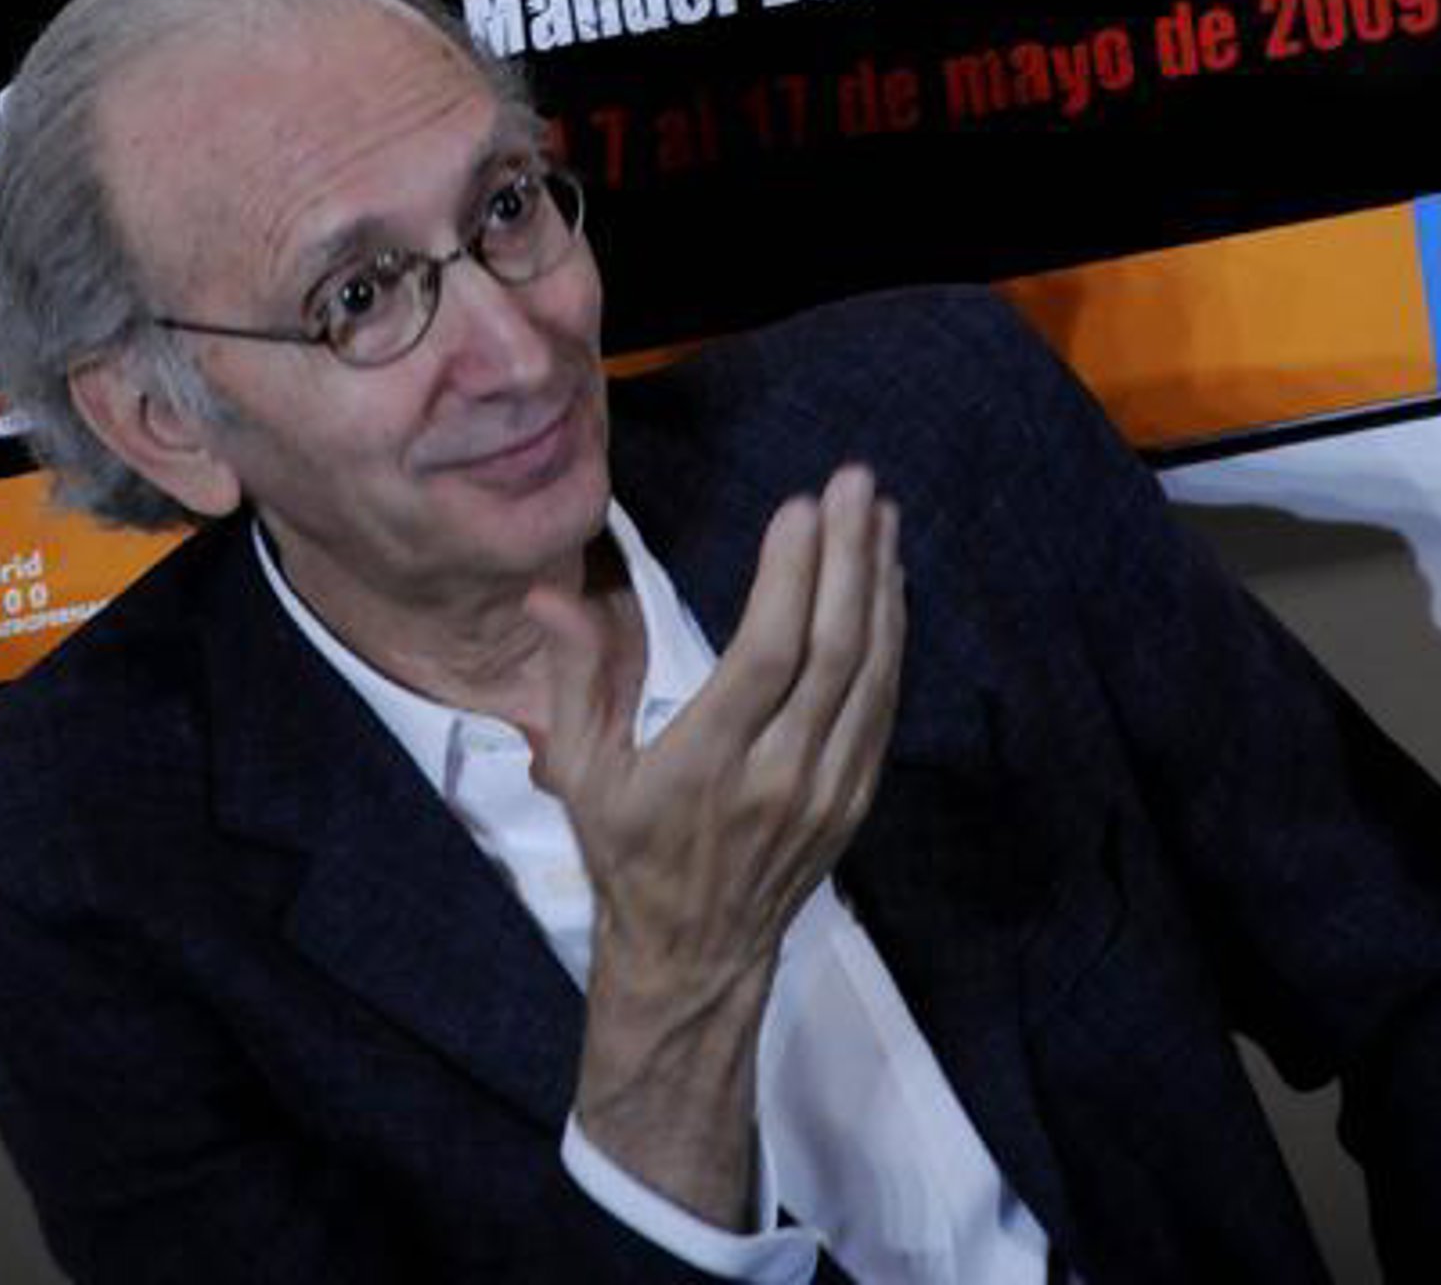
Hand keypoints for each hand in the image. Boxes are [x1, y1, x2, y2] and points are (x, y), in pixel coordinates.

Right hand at [526, 465, 904, 1226]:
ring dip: (879, 585)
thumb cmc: (627, 853)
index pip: (764, 657)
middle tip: (853, 482)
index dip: (789, 578)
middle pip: (831, 653)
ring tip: (877, 512)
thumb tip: (549, 595)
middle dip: (847, 558)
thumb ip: (572, 679)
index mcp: (707, 765)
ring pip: (869, 674)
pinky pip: (882, 705)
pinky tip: (887, 583)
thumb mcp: (581, 774)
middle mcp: (779, 774)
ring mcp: (827, 789)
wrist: (694, 959)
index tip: (797, 506)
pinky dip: (891, 637)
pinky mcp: (855, 797)